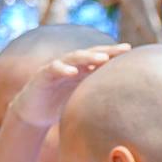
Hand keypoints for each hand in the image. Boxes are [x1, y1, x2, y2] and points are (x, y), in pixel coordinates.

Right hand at [9, 44, 128, 129]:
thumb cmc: (58, 103)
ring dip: (88, 57)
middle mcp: (69, 64)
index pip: (98, 57)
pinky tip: (73, 71)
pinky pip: (53, 69)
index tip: (129, 49)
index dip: (112, 52)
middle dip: (105, 51)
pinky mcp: (42, 75)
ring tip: (102, 59)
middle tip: (121, 50)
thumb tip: (119, 94)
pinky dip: (63, 69)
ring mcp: (56, 67)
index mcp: (80, 69)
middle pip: (89, 54)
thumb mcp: (80, 96)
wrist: (32, 112)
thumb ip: (95, 90)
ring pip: (73, 58)